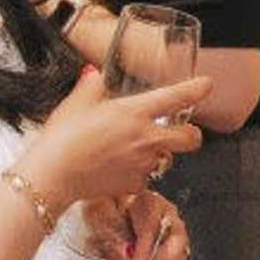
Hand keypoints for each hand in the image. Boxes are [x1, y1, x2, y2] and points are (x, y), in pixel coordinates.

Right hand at [20, 66, 211, 209]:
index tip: (206, 85)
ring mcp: (143, 164)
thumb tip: (94, 75)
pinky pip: (146, 178)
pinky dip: (138, 174)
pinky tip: (119, 169)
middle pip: (191, 138)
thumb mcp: (76, 104)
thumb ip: (91, 87)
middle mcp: (146, 138)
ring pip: (167, 159)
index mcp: (134, 112)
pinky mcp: (135, 184)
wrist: (54, 175)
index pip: (177, 97)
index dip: (197, 89)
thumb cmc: (62, 138)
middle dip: (192, 135)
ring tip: (136, 152)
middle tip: (184, 132)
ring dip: (159, 155)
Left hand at [88, 190, 190, 259]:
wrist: (108, 209)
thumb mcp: (101, 211)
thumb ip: (113, 228)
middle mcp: (168, 218)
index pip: (152, 227)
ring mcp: (172, 236)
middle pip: (174, 244)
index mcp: (151, 202)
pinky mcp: (170, 255)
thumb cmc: (106, 208)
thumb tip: (127, 251)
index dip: (145, 252)